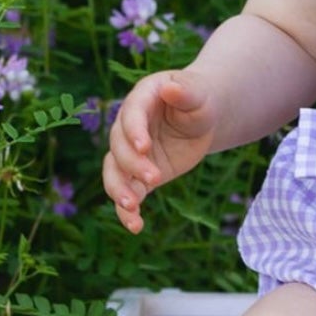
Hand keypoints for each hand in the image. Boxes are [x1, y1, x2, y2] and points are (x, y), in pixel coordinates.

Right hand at [102, 70, 216, 233]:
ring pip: (114, 173)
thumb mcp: (198, 94)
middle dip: (133, 164)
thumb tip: (171, 88)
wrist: (200, 118)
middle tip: (155, 177)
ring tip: (131, 206)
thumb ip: (185, 91)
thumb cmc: (199, 100)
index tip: (144, 146)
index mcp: (141, 100)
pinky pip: (128, 193)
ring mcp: (131, 153)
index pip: (131, 115)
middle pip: (120, 147)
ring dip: (119, 190)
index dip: (135, 131)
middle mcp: (128, 127)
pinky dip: (128, 211)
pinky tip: (135, 226)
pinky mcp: (139, 175)